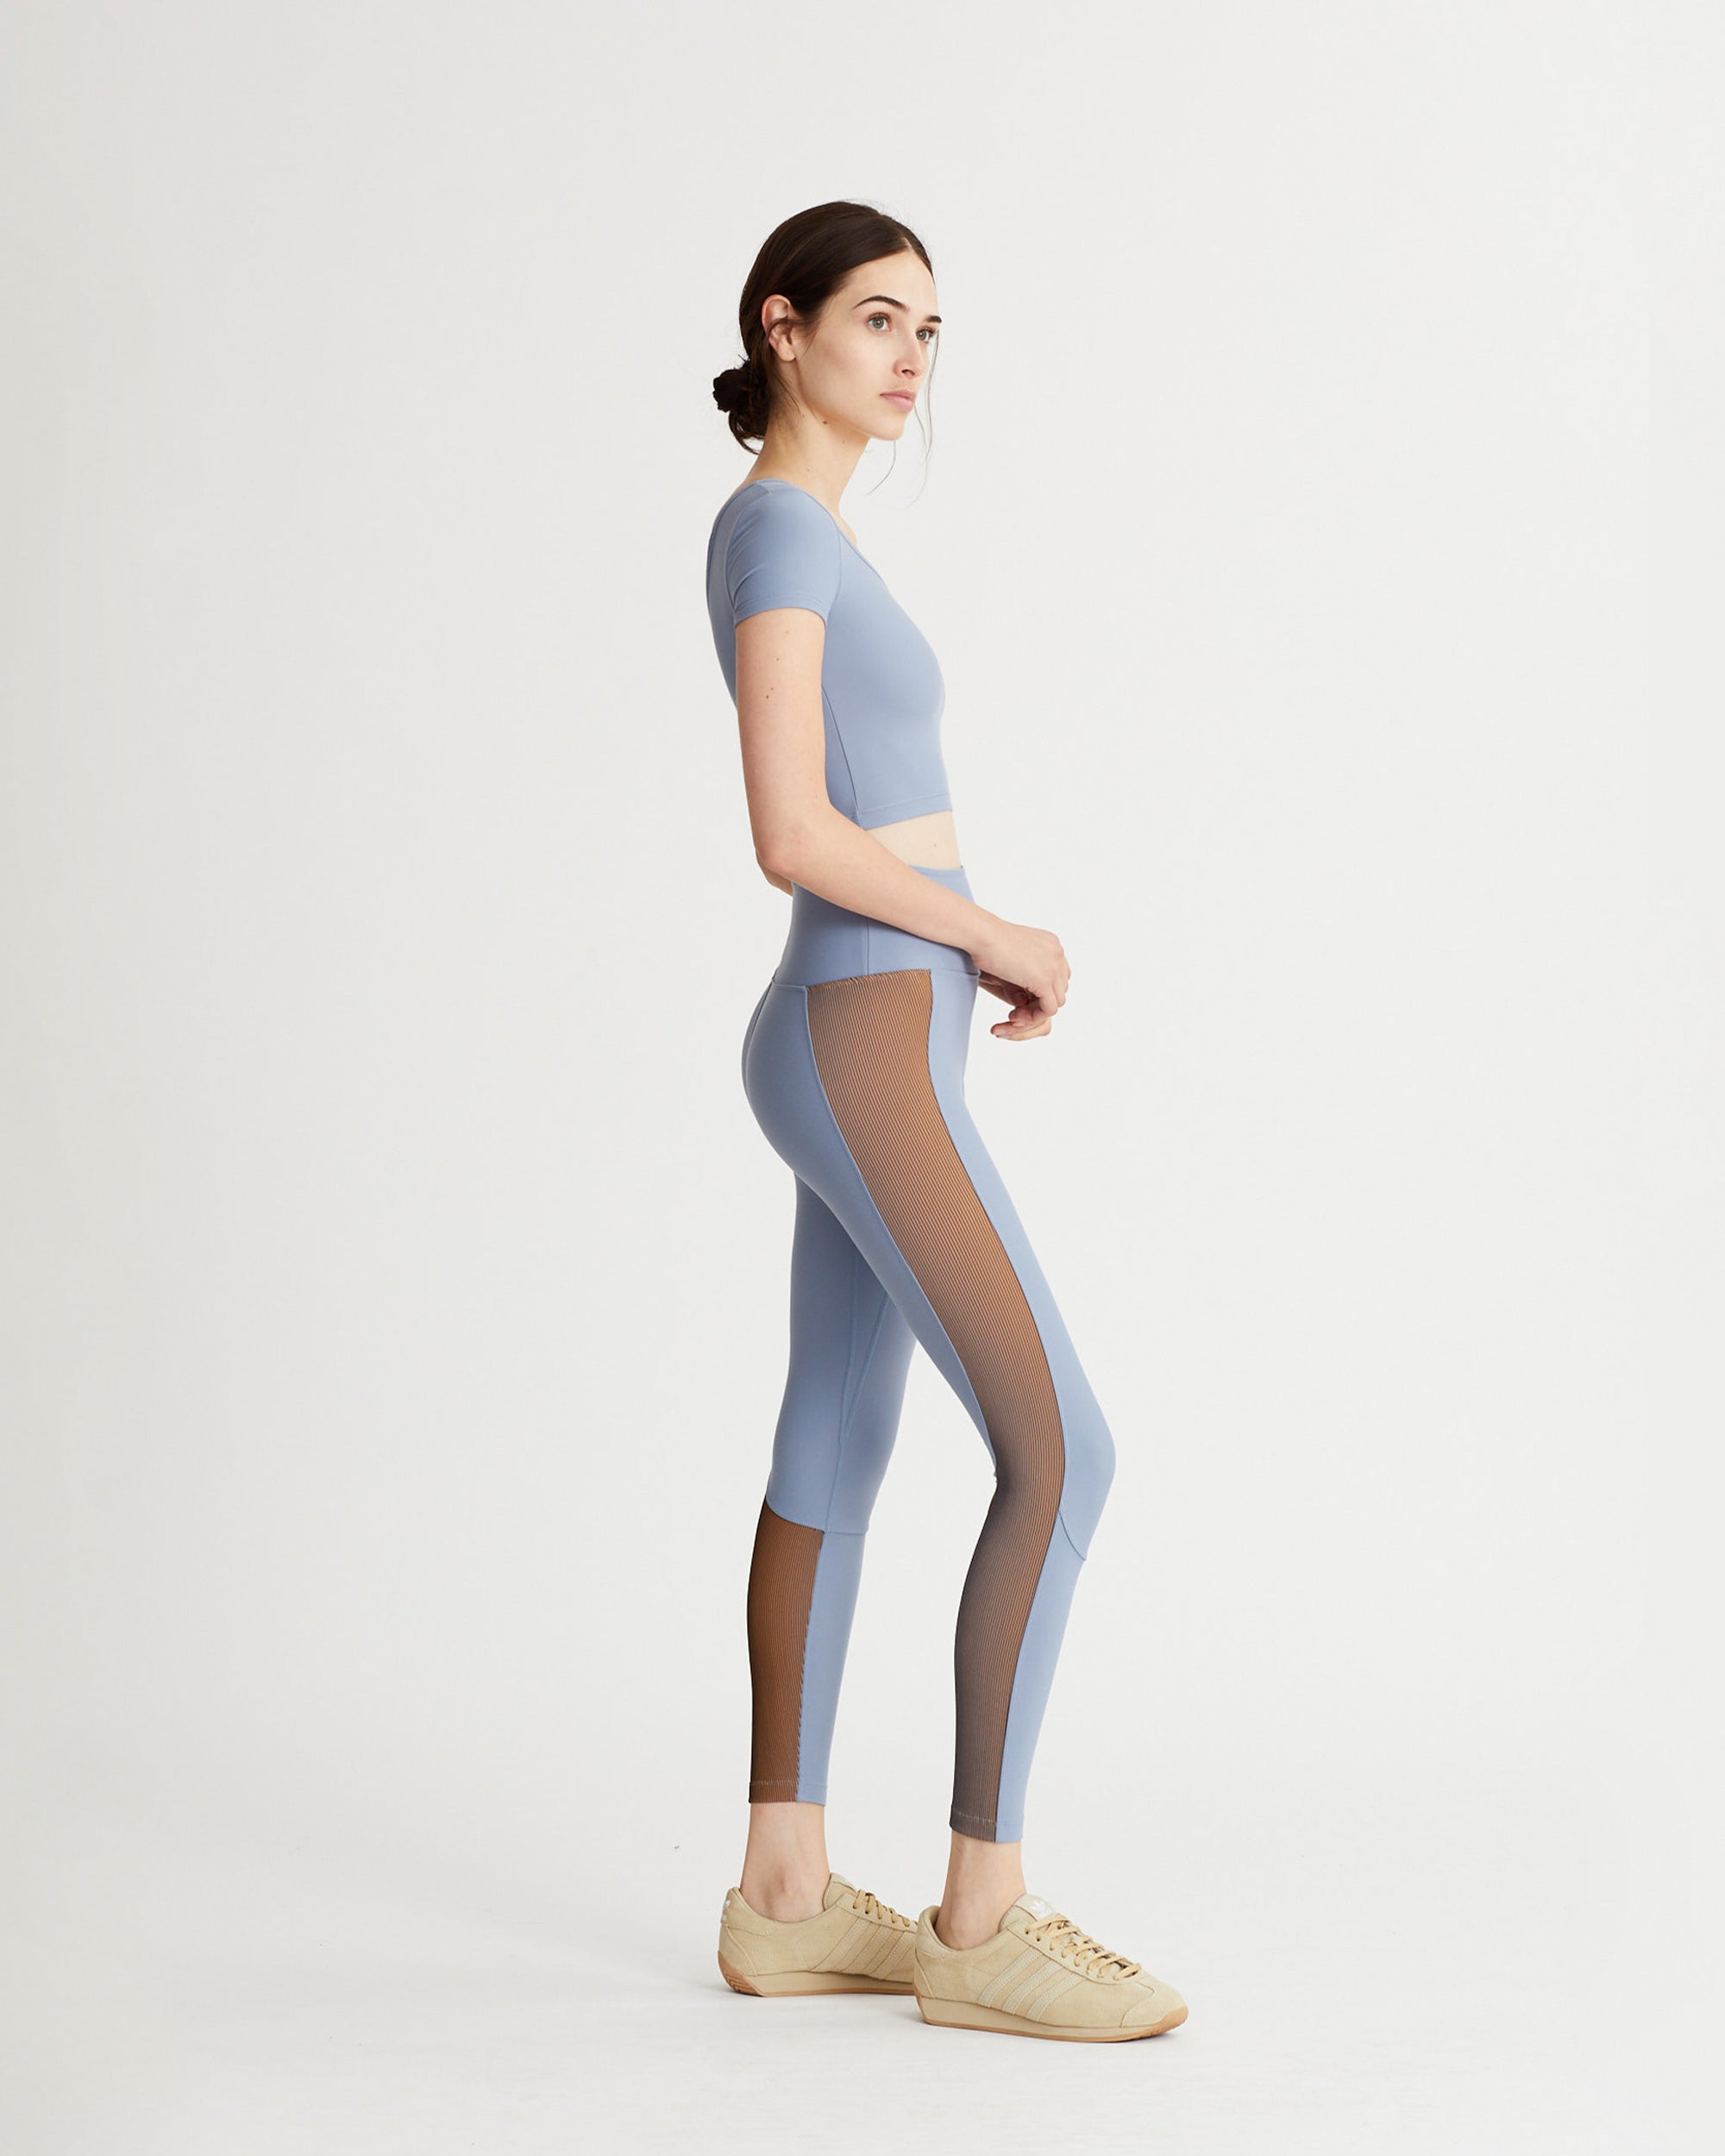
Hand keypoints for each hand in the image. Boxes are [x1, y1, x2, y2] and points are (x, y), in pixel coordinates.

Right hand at [969, 919, 1068, 1041]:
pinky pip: (1048, 1009)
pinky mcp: (1045, 980)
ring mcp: (1054, 966)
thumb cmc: (985, 941)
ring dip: (1034, 1013)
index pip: (1057, 975)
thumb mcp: (1010, 961)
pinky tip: (1013, 1016)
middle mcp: (1057, 953)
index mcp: (1050, 944)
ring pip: (1056, 1001)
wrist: (981, 934)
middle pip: (1059, 989)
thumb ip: (1021, 978)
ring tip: (1012, 1016)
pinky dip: (1032, 1017)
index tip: (1018, 999)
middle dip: (1038, 1003)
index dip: (1040, 991)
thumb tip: (1024, 1001)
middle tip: (1015, 1011)